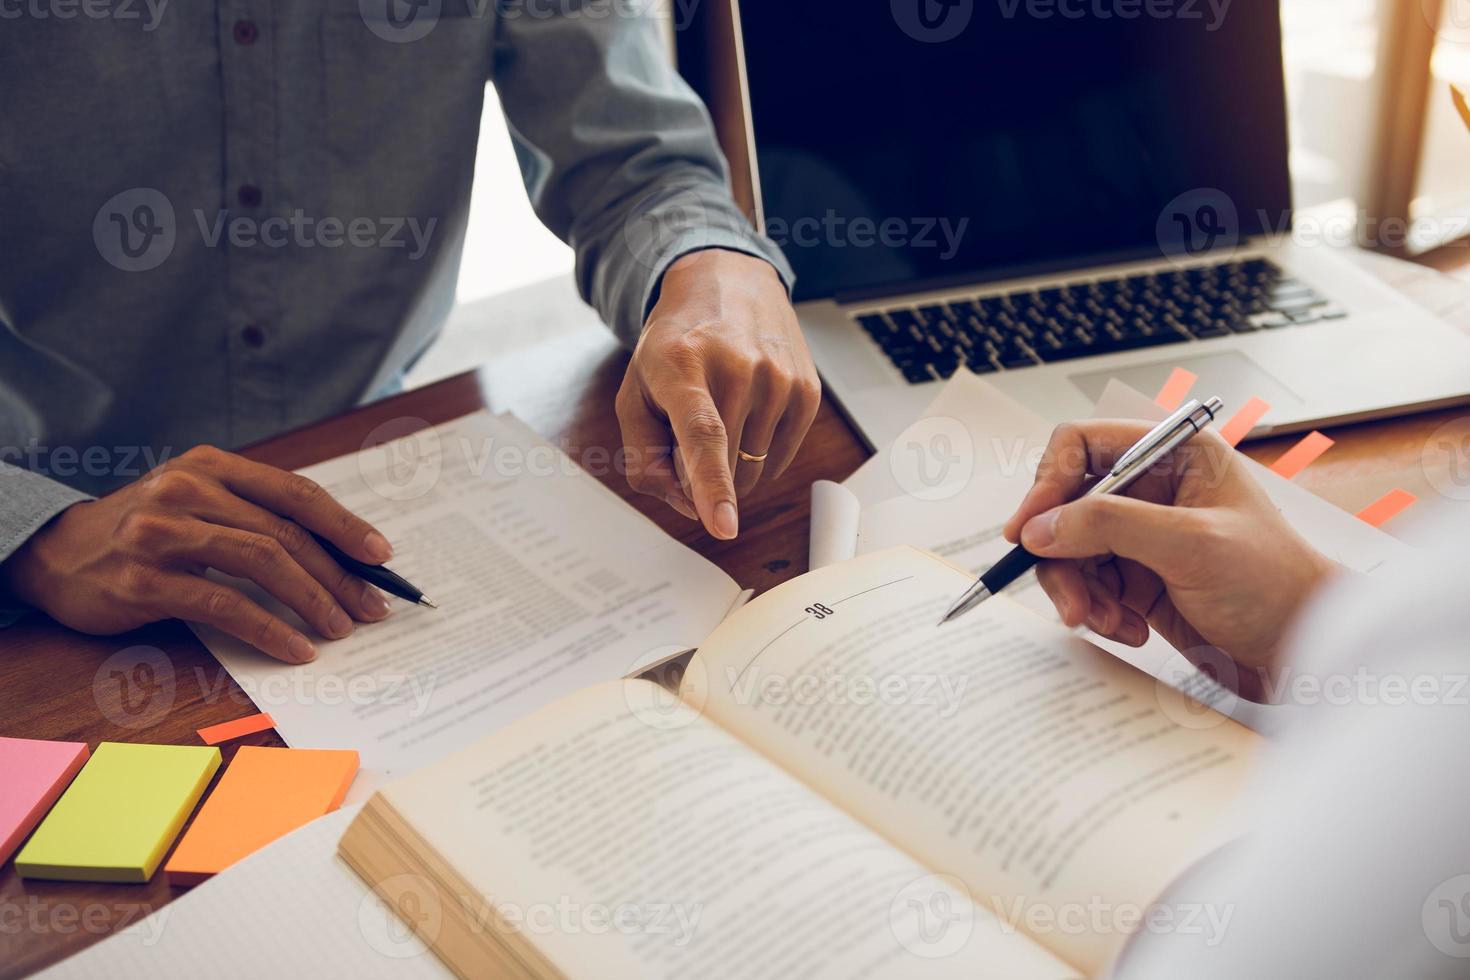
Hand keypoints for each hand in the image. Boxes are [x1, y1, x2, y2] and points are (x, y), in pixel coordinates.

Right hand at [0, 446, 395, 662]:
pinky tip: (296, 648)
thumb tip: (337, 555)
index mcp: (211, 466)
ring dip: (313, 600)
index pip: (294, 492)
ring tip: (341, 628)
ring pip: (263, 562)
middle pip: (286, 532)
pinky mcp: (144, 579)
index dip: (344, 524)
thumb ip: (254, 517)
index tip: (381, 555)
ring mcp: (162, 533)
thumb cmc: (145, 533)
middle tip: (371, 607)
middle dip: (339, 574)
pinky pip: (225, 605)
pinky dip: (270, 629)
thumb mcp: (197, 505)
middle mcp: (187, 489)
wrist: (55, 554)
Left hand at [616, 248, 820, 538]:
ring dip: (730, 466)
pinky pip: (780, 460)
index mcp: (683, 365)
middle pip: (724, 466)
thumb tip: (689, 506)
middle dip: (698, 474)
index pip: (702, 434)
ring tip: (720, 412)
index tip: (724, 526)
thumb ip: (644, 459)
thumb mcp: (635, 392)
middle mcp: (738, 368)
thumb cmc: (674, 346)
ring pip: (753, 470)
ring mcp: (780, 379)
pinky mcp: (807, 391)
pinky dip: (757, 456)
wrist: (728, 284)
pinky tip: (745, 416)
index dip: (712, 485)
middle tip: (686, 431)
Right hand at [1001, 420, 1337, 701]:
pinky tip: (1130, 630)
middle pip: (1067, 506)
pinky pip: (1090, 588)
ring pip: (1071, 552)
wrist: (1307, 654)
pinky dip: (1099, 613)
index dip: (1047, 483)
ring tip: (1104, 622)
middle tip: (1070, 600)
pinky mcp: (1140, 580)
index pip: (1081, 446)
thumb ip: (1109, 525)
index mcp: (1173, 455)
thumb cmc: (1276, 585)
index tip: (1029, 530)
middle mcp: (1154, 489)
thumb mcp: (1190, 544)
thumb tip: (1041, 528)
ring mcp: (1144, 536)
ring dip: (1079, 592)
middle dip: (1062, 556)